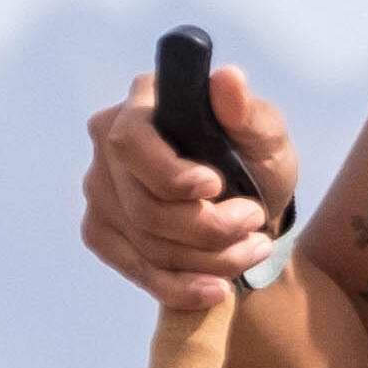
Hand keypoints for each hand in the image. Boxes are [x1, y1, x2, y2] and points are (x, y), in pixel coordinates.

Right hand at [82, 60, 301, 311]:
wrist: (250, 213)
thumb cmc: (256, 163)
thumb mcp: (268, 138)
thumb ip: (250, 113)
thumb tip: (228, 79)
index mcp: (144, 102)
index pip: (131, 140)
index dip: (170, 174)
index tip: (216, 186)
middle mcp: (107, 141)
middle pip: (143, 204)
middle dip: (207, 226)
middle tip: (254, 222)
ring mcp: (100, 189)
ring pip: (145, 242)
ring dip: (208, 257)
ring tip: (253, 247)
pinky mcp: (101, 232)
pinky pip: (136, 270)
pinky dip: (181, 286)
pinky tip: (216, 288)